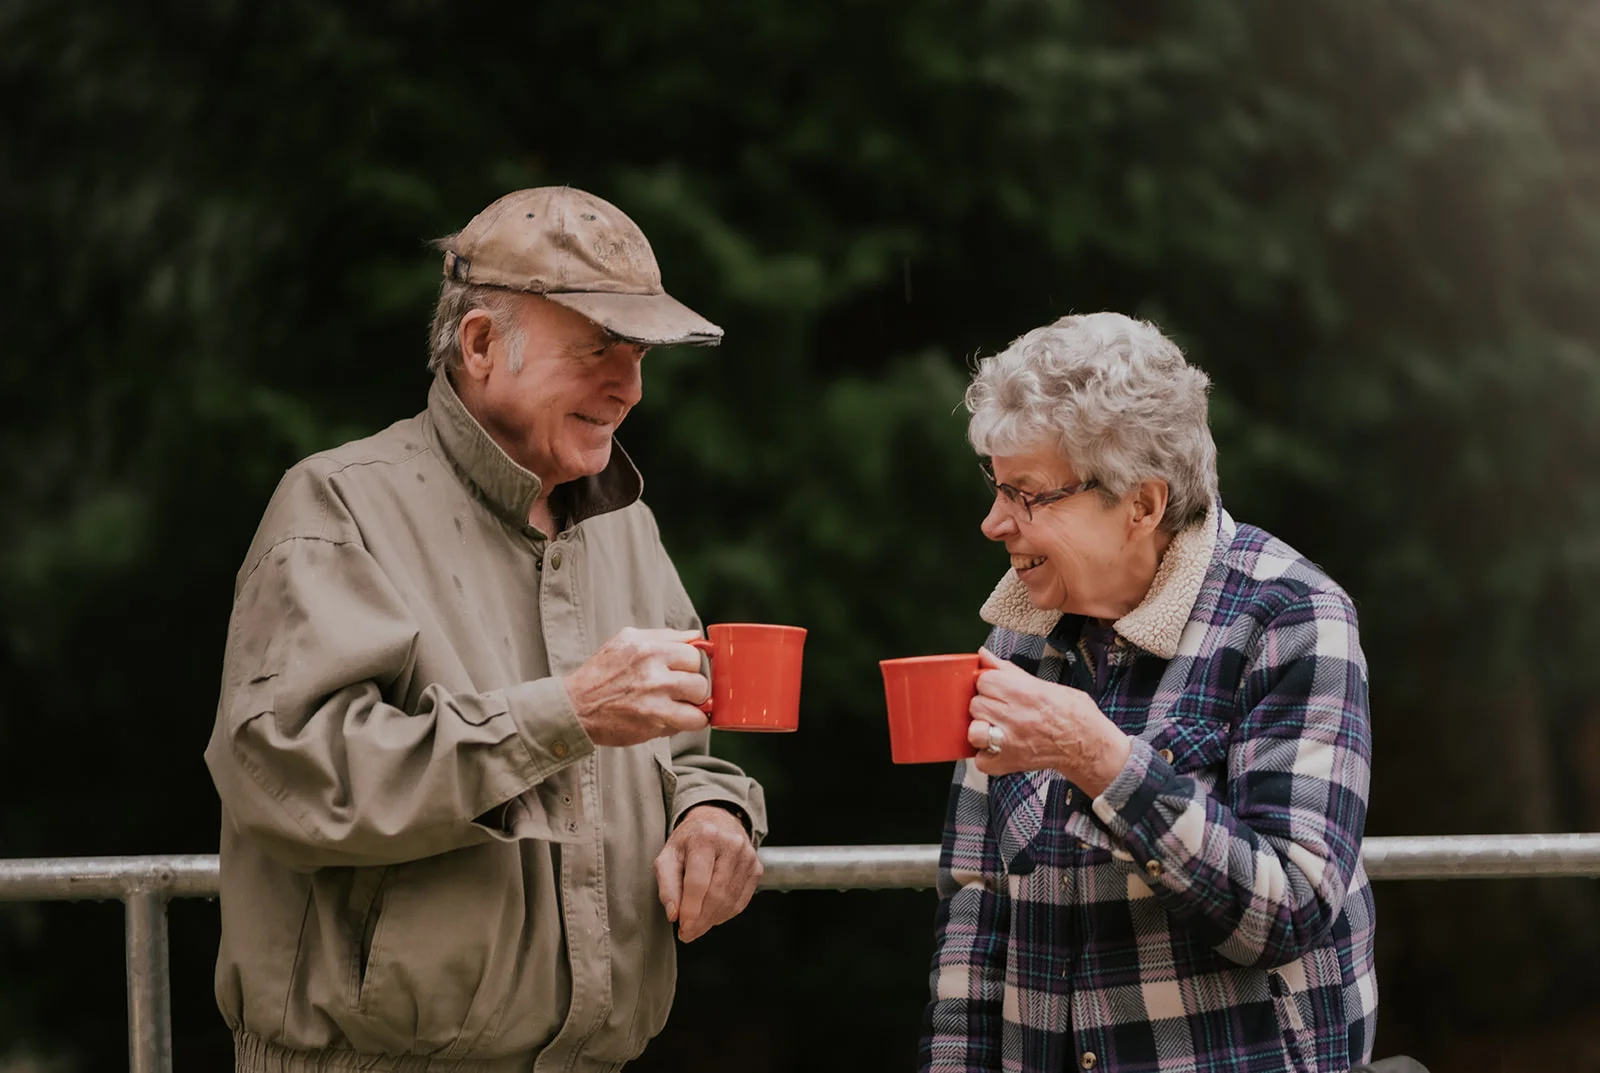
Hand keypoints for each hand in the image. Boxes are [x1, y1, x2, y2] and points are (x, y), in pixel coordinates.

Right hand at [562, 628, 710, 747]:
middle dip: (695, 684)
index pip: (693, 651)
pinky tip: (676, 719)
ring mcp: (655, 696)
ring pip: (701, 697)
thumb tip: (695, 636)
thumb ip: (663, 636)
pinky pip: (693, 721)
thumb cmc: (601, 674)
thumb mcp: (627, 641)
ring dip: (695, 703)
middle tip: (682, 690)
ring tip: (680, 705)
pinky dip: (690, 722)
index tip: (686, 671)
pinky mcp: (655, 720)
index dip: (691, 663)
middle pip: (700, 674)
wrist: (576, 707)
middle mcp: (652, 669)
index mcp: (647, 646)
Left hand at [653, 804, 762, 941]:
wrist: (716, 822)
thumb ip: (667, 885)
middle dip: (701, 920)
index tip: (682, 928)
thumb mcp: (668, 856)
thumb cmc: (689, 842)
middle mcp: (731, 844)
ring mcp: (747, 856)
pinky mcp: (756, 867)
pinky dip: (725, 914)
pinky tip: (712, 914)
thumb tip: (674, 914)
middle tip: (687, 933)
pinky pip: (741, 901)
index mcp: (705, 837)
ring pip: (730, 900)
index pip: (698, 882)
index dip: (690, 910)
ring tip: (697, 924)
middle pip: (717, 894)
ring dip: (712, 919)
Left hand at [966, 647, 1130, 793]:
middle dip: (986, 704)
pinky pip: (981, 759)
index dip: (989, 683)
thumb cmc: (1071, 712)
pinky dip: (987, 755)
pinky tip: (999, 747)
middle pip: (976, 704)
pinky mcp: (1009, 762)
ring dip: (982, 729)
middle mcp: (1014, 716)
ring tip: (996, 728)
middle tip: (1002, 708)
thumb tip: (984, 655)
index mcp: (1023, 692)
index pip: (983, 680)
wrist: (1088, 745)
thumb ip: (1008, 670)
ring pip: (973, 731)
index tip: (997, 687)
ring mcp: (1009, 742)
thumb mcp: (1042, 683)